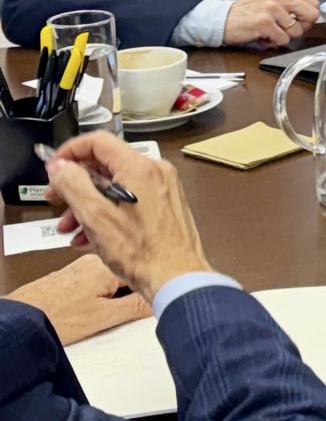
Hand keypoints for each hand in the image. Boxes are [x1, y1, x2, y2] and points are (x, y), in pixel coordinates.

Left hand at [5, 255, 148, 345]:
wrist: (20, 319)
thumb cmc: (56, 318)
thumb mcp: (105, 317)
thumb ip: (137, 306)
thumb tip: (165, 298)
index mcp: (107, 266)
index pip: (146, 269)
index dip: (155, 284)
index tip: (162, 297)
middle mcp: (93, 261)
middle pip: (130, 271)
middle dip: (138, 287)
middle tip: (140, 309)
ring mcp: (80, 268)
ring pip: (114, 276)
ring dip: (120, 292)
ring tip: (116, 311)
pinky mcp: (70, 277)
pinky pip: (99, 281)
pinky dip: (104, 293)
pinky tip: (98, 308)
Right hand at [44, 132, 212, 301]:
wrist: (177, 278)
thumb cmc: (140, 250)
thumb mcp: (95, 215)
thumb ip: (73, 184)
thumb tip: (59, 166)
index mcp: (140, 167)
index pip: (98, 141)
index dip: (69, 152)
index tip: (53, 169)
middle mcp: (156, 173)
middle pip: (106, 166)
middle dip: (75, 185)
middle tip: (54, 200)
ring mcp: (164, 190)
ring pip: (116, 187)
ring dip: (87, 205)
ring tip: (69, 228)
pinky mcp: (166, 208)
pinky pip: (130, 202)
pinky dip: (108, 214)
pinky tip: (89, 237)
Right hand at [225, 0, 322, 48]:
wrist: (223, 19)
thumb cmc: (250, 11)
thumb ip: (292, 2)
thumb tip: (313, 14)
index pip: (314, 4)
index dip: (307, 17)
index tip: (295, 20)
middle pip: (311, 16)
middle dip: (301, 27)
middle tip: (285, 28)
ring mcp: (271, 7)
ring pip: (298, 31)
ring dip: (285, 36)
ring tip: (270, 30)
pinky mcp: (264, 22)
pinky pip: (284, 40)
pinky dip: (275, 42)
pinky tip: (264, 35)